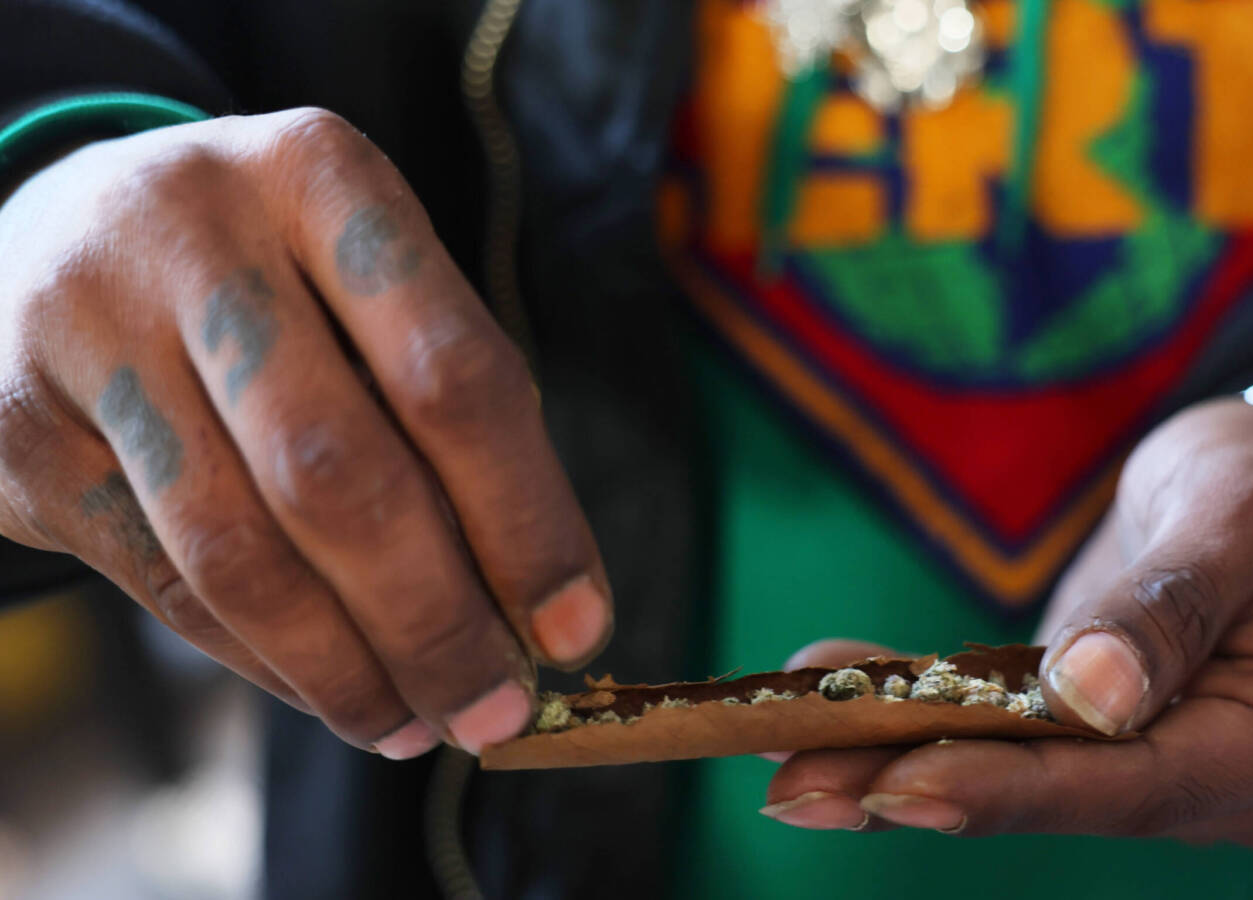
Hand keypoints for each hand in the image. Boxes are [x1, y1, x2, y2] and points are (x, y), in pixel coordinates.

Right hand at [0, 109, 611, 758]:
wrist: (51, 232)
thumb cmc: (273, 278)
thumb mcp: (367, 286)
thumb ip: (452, 412)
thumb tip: (540, 604)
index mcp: (326, 180)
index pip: (453, 374)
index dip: (526, 520)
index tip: (575, 628)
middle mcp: (198, 233)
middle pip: (340, 472)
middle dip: (436, 621)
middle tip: (498, 709)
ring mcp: (90, 327)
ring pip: (239, 549)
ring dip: (349, 666)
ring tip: (422, 726)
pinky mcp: (24, 428)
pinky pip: (164, 584)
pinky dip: (265, 662)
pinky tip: (335, 696)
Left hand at [760, 398, 1252, 847]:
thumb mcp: (1244, 508)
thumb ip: (1174, 600)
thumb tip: (1092, 695)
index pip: (1143, 783)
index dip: (1018, 788)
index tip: (901, 781)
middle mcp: (1230, 777)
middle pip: (1068, 794)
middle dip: (926, 784)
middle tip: (796, 785)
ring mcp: (1165, 763)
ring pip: (1023, 772)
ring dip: (898, 755)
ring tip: (782, 746)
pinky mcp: (1105, 734)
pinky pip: (1008, 733)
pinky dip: (919, 711)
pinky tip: (828, 688)